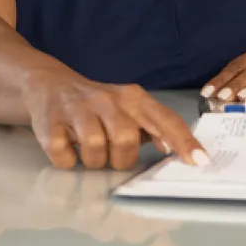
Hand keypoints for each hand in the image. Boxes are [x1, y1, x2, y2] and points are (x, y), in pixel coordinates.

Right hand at [24, 69, 204, 170]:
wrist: (48, 83)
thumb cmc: (97, 104)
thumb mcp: (128, 108)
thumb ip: (153, 127)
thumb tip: (179, 150)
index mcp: (131, 97)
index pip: (164, 119)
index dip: (183, 141)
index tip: (198, 162)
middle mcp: (106, 99)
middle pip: (125, 139)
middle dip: (121, 158)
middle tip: (112, 155)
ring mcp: (76, 109)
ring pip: (94, 147)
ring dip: (93, 160)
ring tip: (88, 151)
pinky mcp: (50, 122)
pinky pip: (64, 154)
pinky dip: (67, 160)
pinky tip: (67, 148)